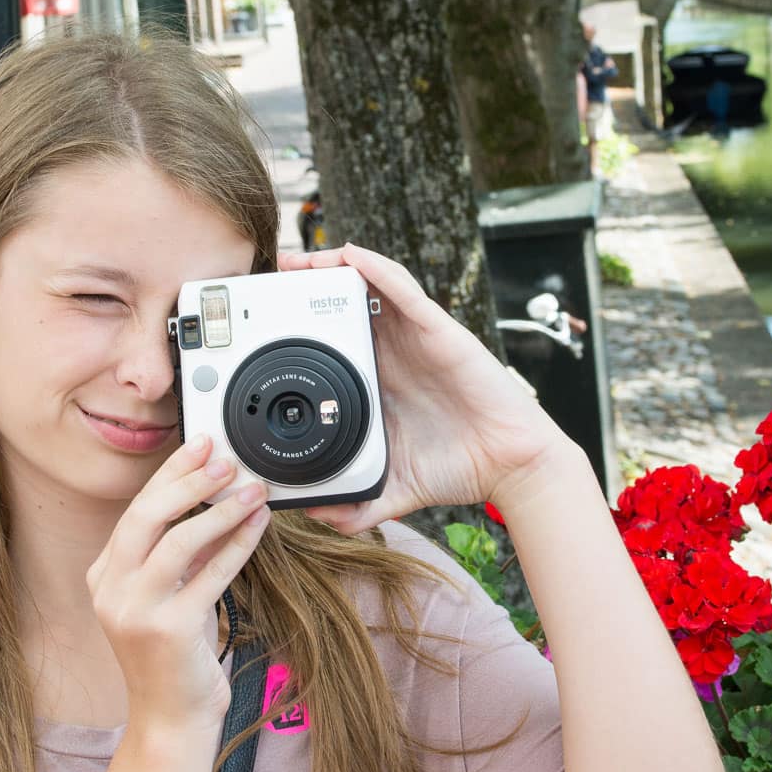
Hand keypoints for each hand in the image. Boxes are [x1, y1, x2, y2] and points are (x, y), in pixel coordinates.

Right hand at [85, 432, 269, 731]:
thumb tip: (216, 500)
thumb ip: (182, 555)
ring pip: (176, 541)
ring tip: (251, 490)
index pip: (137, 510)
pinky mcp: (167, 631)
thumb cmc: (175, 657)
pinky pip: (210, 575)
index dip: (170, 475)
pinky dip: (238, 544)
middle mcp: (111, 590)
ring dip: (219, 510)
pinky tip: (258, 526)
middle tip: (223, 458)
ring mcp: (135, 611)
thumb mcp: (169, 595)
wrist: (171, 719)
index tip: (199, 447)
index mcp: (105, 576)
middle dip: (188, 481)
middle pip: (146, 516)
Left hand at [274, 240, 566, 534]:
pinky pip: (404, 292)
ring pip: (371, 287)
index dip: (300, 324)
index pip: (335, 341)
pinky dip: (377, 270)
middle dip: (308, 285)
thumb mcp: (392, 488)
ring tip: (299, 258)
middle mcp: (394, 352)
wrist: (509, 467)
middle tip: (272, 274)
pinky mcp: (439, 332)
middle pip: (347, 304)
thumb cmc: (459, 468)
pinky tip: (350, 256)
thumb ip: (356, 503)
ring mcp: (415, 338)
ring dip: (334, 267)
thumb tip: (313, 514)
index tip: (262, 321)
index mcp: (379, 380)